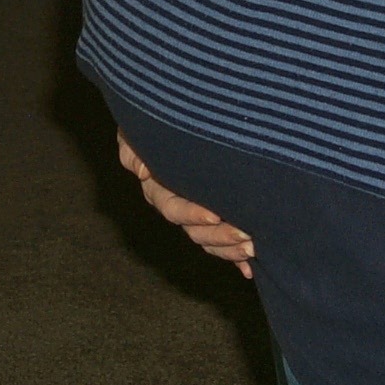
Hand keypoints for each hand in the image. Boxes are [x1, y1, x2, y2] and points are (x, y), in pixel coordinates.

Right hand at [117, 129, 255, 277]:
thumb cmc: (159, 117)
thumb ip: (133, 150)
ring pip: (209, 240)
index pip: (173, 208)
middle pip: (195, 230)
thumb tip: (142, 172)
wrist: (182, 116)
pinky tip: (249, 269)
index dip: (192, 214)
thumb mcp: (137, 131)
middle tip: (246, 235)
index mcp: (159, 188)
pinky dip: (234, 257)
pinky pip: (222, 243)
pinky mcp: (215, 216)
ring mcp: (197, 212)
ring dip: (230, 248)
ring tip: (252, 247)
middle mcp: (178, 204)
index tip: (214, 214)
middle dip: (220, 236)